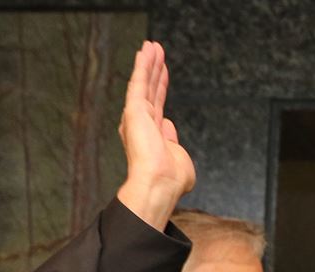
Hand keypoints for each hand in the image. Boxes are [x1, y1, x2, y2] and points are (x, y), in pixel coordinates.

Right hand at [115, 41, 194, 229]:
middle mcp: (142, 123)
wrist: (161, 183)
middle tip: (156, 51)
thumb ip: (174, 142)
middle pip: (151, 90)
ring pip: (144, 83)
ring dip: (148, 63)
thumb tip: (169, 127)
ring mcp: (138, 116)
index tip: (163, 73)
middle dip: (154, 70)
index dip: (160, 87)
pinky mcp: (134, 110)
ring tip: (152, 45)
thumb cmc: (172, 179)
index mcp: (152, 134)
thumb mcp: (179, 157)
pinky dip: (143, 66)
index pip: (158, 104)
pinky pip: (139, 82)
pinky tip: (146, 51)